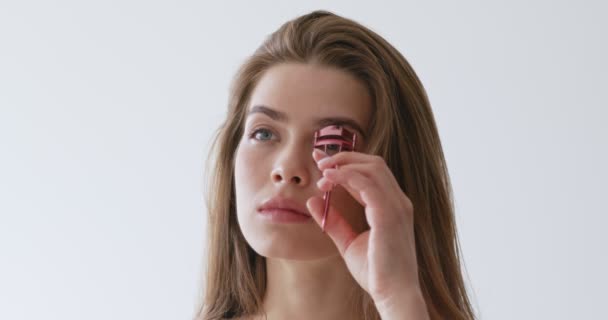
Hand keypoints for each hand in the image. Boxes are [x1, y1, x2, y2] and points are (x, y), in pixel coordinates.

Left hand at [306, 149, 424, 311]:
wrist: (393, 294)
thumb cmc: (376, 272)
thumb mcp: (349, 242)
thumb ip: (333, 221)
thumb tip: (312, 201)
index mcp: (392, 206)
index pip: (370, 174)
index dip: (345, 163)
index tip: (321, 161)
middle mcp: (398, 202)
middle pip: (373, 163)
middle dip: (344, 157)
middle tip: (319, 161)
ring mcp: (396, 206)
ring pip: (372, 167)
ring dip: (344, 164)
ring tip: (322, 172)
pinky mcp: (389, 214)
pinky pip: (368, 184)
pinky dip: (347, 176)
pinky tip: (329, 180)